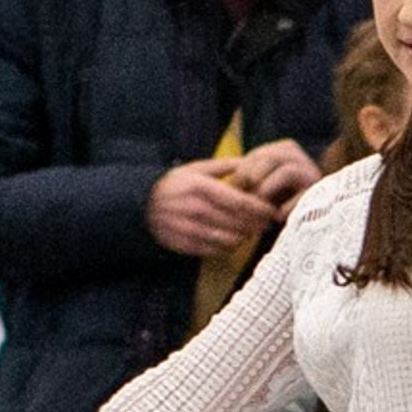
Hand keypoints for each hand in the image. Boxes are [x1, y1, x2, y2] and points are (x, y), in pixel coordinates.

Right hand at [147, 159, 280, 255]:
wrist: (140, 204)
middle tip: (266, 224)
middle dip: (256, 224)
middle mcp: (195, 209)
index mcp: (200, 187)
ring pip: (228, 238)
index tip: (271, 211)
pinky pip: (214, 250)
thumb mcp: (194, 169)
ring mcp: (189, 228)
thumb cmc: (173, 184)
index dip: (259, 209)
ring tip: (249, 232)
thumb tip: (250, 161)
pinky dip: (228, 247)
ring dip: (243, 237)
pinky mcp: (183, 244)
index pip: (238, 201)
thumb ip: (223, 166)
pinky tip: (232, 241)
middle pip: (237, 222)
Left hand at [233, 138, 320, 213]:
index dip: (243, 172)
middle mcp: (301, 158)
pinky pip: (302, 196)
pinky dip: (286, 207)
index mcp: (285, 150)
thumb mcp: (258, 187)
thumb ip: (245, 179)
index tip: (234, 190)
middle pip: (271, 159)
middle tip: (244, 199)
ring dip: (269, 189)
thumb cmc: (274, 205)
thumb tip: (228, 185)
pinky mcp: (321, 194)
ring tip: (260, 206)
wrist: (305, 227)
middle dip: (254, 179)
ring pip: (288, 171)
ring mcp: (313, 174)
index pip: (258, 155)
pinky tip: (277, 218)